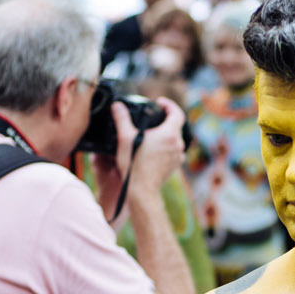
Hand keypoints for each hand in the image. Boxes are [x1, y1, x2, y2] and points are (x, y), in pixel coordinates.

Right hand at [96, 96, 186, 221]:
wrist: (142, 190)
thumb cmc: (135, 165)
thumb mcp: (125, 138)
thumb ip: (122, 119)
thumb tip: (117, 106)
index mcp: (170, 134)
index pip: (177, 113)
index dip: (169, 105)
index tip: (160, 103)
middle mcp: (178, 145)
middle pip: (176, 126)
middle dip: (166, 119)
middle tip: (155, 116)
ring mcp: (178, 157)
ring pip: (175, 140)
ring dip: (166, 134)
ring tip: (153, 132)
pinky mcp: (174, 167)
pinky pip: (172, 152)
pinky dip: (165, 147)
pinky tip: (153, 149)